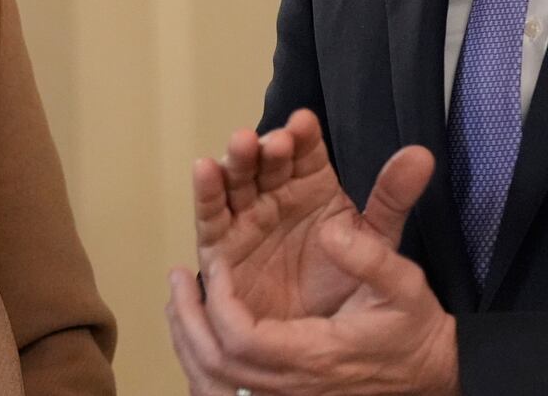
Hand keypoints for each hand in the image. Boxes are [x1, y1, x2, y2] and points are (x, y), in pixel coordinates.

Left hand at [167, 216, 458, 395]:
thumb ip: (370, 257)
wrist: (432, 372)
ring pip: (215, 378)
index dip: (220, 302)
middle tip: (177, 277)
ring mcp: (285, 392)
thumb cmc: (413, 330)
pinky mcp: (283, 391)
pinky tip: (195, 323)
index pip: (244, 340)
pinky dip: (201, 354)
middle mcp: (293, 382)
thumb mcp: (404, 286)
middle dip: (189, 319)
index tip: (216, 265)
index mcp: (315, 356)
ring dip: (188, 334)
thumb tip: (332, 229)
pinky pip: (224, 386)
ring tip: (177, 294)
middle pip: (217, 364)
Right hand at [192, 108, 431, 318]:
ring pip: (236, 182)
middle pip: (265, 162)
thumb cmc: (356, 293)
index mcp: (313, 191)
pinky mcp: (222, 248)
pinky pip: (210, 216)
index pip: (304, 154)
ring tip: (243, 144)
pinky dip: (206, 191)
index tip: (305, 123)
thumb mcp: (379, 241)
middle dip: (267, 146)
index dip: (302, 137)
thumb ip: (393, 198)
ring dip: (236, 161)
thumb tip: (421, 155)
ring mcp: (247, 220)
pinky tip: (206, 168)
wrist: (338, 348)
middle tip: (277, 140)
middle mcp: (276, 199)